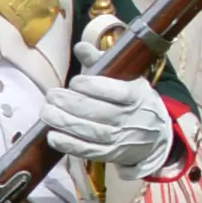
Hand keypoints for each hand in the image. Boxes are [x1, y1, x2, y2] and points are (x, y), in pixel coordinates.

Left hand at [42, 69, 172, 175]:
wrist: (155, 136)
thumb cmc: (132, 101)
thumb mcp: (125, 78)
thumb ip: (101, 62)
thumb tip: (80, 47)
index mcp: (137, 97)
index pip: (117, 93)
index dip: (92, 86)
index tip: (74, 82)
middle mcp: (132, 119)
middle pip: (100, 113)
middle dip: (70, 104)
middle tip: (51, 96)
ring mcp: (122, 140)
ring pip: (92, 132)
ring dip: (65, 122)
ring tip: (46, 112)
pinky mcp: (112, 155)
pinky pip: (89, 151)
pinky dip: (69, 144)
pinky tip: (52, 135)